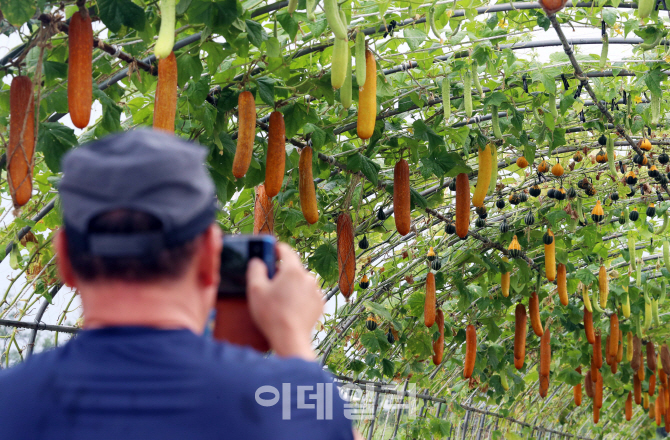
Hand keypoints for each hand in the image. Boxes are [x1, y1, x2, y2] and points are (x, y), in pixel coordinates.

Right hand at [247, 243, 322, 359]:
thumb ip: (255, 269)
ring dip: (291, 285)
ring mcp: (315, 291)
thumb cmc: (272, 315)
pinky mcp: (319, 303)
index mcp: (293, 270)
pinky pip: (307, 294)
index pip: (285, 250)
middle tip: (269, 283)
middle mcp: (308, 277)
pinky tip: (289, 308)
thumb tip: (258, 261)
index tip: (268, 250)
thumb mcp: (255, 290)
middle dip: (281, 272)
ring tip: (279, 300)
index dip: (274, 248)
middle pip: (293, 267)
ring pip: (300, 281)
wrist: (290, 339)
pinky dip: (299, 297)